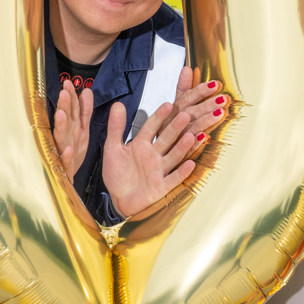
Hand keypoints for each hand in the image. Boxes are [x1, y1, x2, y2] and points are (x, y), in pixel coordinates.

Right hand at [52, 78, 93, 176]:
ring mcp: (64, 149)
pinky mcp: (65, 165)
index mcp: (74, 127)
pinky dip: (66, 155)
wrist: (66, 177)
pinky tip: (68, 150)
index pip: (74, 109)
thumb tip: (87, 91)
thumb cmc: (72, 152)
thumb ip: (84, 111)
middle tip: (63, 92)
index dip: (72, 96)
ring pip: (62, 135)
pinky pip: (66, 160)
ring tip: (61, 114)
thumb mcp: (82, 129)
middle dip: (64, 105)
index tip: (68, 83)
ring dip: (61, 125)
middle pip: (66, 118)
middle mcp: (68, 136)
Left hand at [102, 70, 224, 218]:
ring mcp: (159, 171)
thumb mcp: (112, 148)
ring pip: (173, 156)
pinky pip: (173, 179)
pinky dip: (181, 172)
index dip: (158, 117)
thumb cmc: (116, 174)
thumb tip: (118, 104)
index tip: (168, 104)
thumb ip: (116, 128)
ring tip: (192, 136)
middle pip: (166, 139)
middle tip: (185, 115)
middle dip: (175, 128)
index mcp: (141, 144)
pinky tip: (190, 164)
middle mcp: (153, 155)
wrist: (117, 199)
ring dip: (182, 147)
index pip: (151, 127)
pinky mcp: (161, 187)